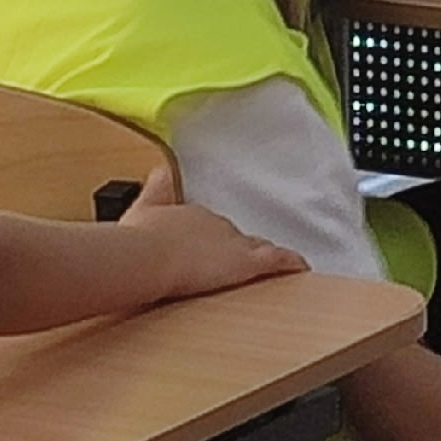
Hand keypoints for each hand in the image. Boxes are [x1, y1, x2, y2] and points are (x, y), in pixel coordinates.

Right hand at [119, 167, 304, 299]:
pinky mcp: (245, 263)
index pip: (214, 226)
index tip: (220, 244)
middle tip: (243, 259)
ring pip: (258, 248)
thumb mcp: (145, 207)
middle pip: (237, 237)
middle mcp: (219, 226)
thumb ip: (155, 188)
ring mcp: (235, 244)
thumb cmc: (140, 240)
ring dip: (264, 256)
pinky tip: (300, 268)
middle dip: (240, 248)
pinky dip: (289, 263)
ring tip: (275, 268)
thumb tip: (159, 171)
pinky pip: (276, 261)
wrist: (147, 256)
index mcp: (196, 215)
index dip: (218, 238)